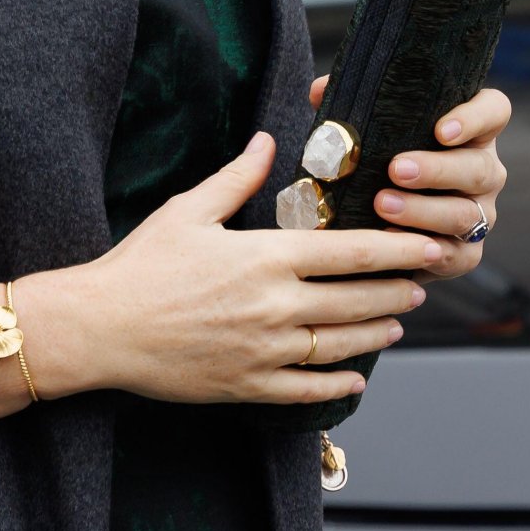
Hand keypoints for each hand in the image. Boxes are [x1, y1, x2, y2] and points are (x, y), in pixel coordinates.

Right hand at [78, 132, 440, 405]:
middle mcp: (275, 306)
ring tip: (398, 321)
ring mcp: (266, 351)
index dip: (397, 249)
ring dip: (377, 332)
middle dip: (396, 290)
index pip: (350, 252)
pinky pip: (309, 389)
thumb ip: (236, 177)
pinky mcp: (249, 385)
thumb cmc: (142, 263)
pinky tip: (358, 376)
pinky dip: (341, 383)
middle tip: (423, 282)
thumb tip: (266, 141)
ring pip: (341, 344)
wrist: (102, 326)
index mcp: (265, 257)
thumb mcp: (188, 210)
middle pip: (356, 300)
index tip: (427, 244)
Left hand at [308, 75, 510, 282]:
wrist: (379, 218)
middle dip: (437, 169)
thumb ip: (350, 106)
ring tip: (383, 204)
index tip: (441, 129)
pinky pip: (457, 254)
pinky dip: (427, 251)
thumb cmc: (380, 159)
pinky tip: (397, 243)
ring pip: (465, 212)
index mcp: (469, 131)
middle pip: (479, 167)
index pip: (493, 111)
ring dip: (424, 210)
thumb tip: (319, 91)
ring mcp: (480, 212)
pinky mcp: (467, 251)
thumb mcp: (370, 130)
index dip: (474, 117)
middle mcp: (483, 169)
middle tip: (396, 169)